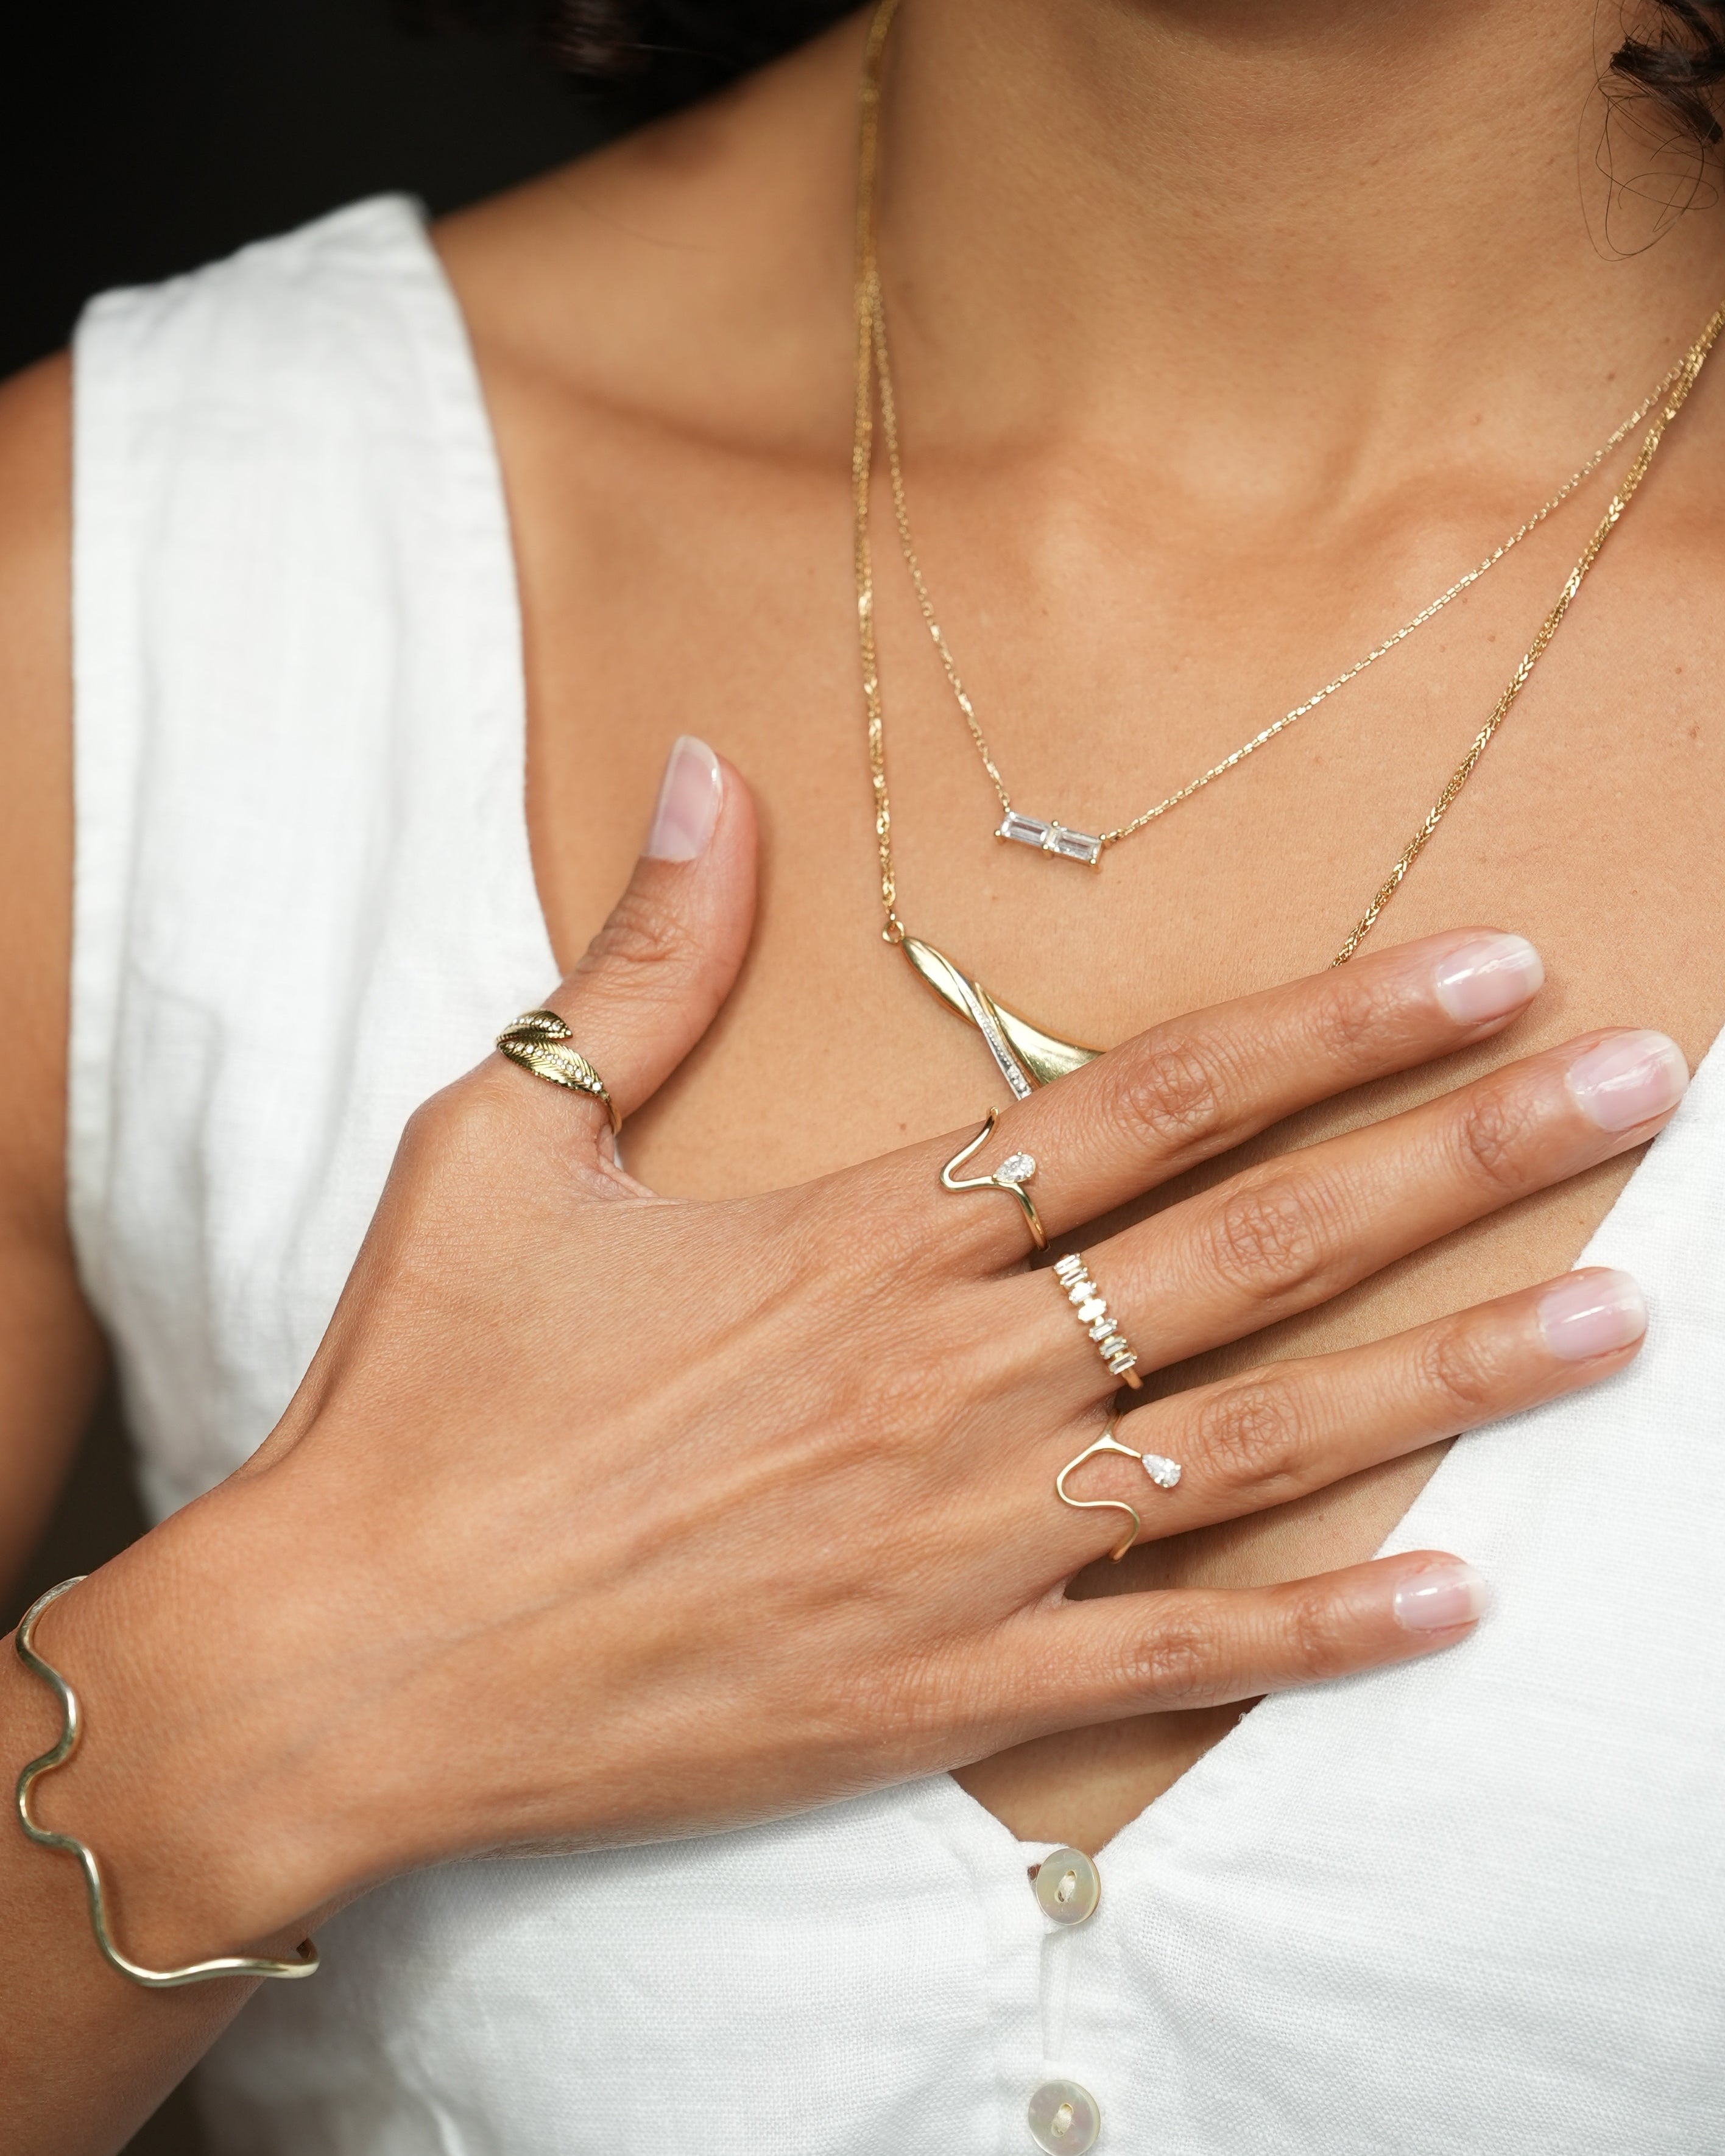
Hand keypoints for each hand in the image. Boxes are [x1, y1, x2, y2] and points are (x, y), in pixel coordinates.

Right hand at [30, 743, 1683, 1969]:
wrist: (353, 1658)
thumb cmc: (424, 1396)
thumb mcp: (502, 1137)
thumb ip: (645, 962)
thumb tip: (710, 774)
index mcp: (863, 1237)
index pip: (1154, 1103)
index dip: (1336, 1029)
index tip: (1488, 973)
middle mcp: (951, 1377)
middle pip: (1258, 1247)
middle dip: (1461, 1159)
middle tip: (1636, 1093)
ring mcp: (965, 1540)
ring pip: (1260, 1441)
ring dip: (1452, 1377)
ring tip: (1614, 1317)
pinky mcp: (942, 1688)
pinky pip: (1172, 1656)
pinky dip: (1318, 1632)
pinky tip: (1454, 1595)